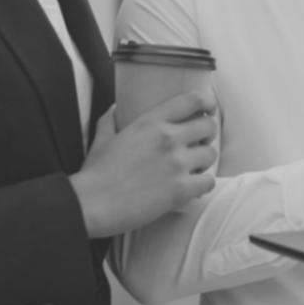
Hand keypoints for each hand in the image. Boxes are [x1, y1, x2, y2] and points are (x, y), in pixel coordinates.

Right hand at [69, 92, 217, 238]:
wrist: (92, 204)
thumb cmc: (95, 173)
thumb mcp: (103, 138)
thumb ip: (111, 119)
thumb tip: (115, 108)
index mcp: (151, 122)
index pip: (191, 100)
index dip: (206, 102)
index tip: (208, 108)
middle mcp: (168, 138)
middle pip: (208, 126)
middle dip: (207, 134)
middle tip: (199, 143)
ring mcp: (176, 163)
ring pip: (211, 154)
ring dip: (204, 161)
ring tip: (193, 168)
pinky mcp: (180, 189)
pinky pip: (208, 182)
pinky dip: (203, 185)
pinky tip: (193, 188)